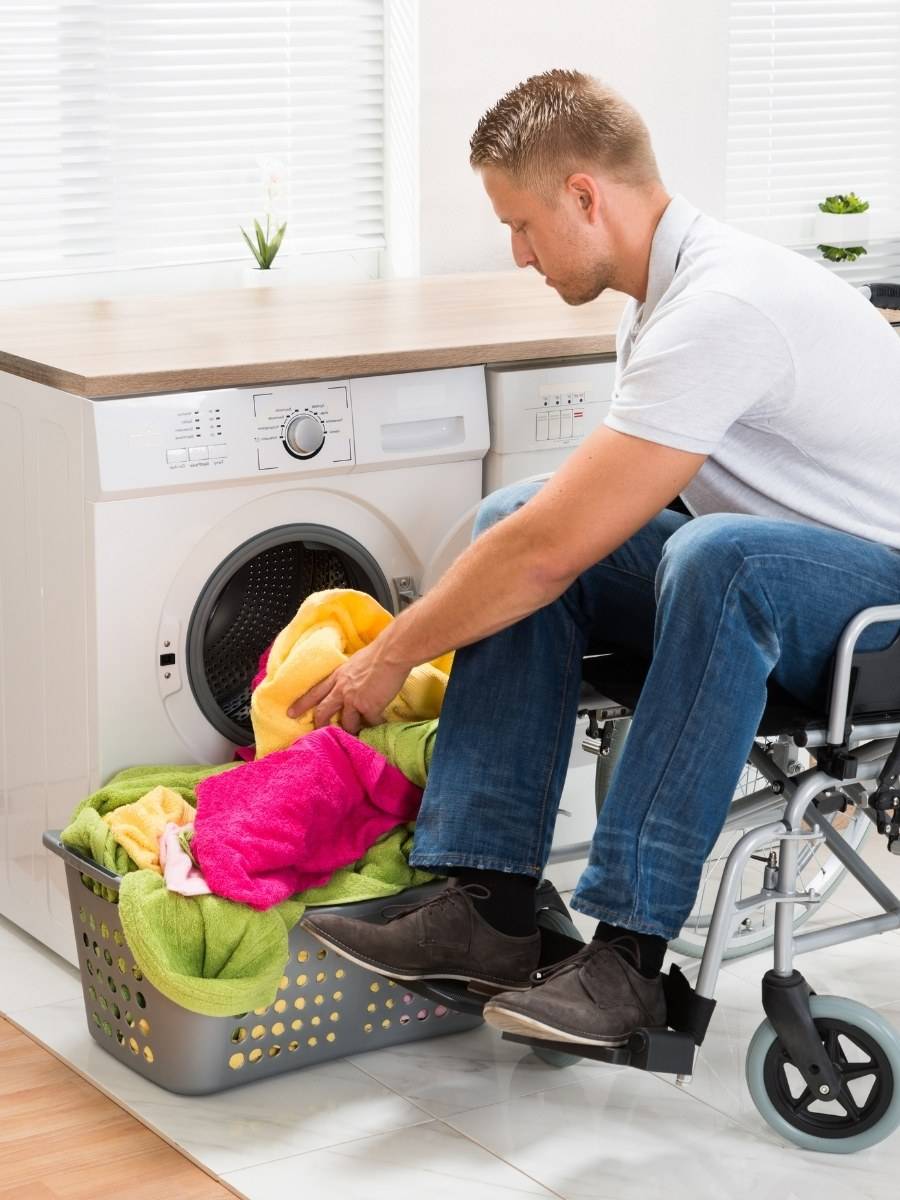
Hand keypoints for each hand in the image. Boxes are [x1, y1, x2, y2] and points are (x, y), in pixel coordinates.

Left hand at [286, 641, 411, 734]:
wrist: (391, 653)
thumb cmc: (378, 653)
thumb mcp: (355, 662)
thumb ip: (350, 675)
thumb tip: (354, 681)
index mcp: (337, 676)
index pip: (314, 692)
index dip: (302, 704)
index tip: (290, 713)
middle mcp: (341, 689)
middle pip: (323, 711)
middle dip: (320, 725)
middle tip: (318, 734)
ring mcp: (353, 699)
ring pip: (347, 723)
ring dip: (352, 729)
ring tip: (358, 733)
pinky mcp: (368, 707)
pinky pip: (370, 722)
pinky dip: (375, 724)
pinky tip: (380, 723)